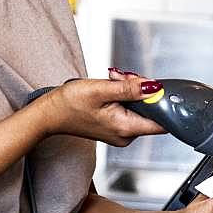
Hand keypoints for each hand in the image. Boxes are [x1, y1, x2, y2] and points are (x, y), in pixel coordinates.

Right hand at [36, 70, 166, 145]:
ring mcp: (121, 132)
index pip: (162, 122)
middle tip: (121, 78)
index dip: (162, 101)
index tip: (153, 86)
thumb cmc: (69, 104)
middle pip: (150, 110)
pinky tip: (110, 88)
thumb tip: (154, 88)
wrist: (49, 114)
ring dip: (130, 90)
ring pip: (140, 107)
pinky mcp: (115, 126)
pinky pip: (129, 108)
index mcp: (126, 128)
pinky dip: (123, 95)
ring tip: (111, 81)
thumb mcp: (101, 90)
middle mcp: (126, 135)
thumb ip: (130, 89)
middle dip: (140, 89)